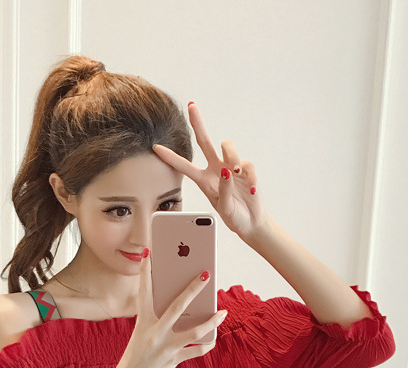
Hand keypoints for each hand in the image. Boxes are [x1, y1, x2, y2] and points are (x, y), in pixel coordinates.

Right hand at [115, 256, 226, 367]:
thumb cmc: (136, 354)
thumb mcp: (141, 333)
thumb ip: (157, 320)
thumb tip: (181, 308)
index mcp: (143, 321)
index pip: (144, 292)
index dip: (146, 273)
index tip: (149, 255)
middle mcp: (154, 332)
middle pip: (178, 306)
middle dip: (193, 289)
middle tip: (206, 274)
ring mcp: (165, 346)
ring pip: (194, 331)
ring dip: (211, 321)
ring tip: (223, 313)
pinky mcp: (173, 360)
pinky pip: (195, 351)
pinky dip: (206, 345)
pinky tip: (213, 339)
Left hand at [153, 102, 266, 239]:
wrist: (251, 221)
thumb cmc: (233, 215)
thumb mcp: (224, 208)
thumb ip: (224, 189)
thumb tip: (228, 170)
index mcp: (203, 181)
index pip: (184, 166)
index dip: (171, 157)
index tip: (156, 148)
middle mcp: (215, 169)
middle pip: (204, 141)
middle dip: (198, 122)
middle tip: (191, 106)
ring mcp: (231, 167)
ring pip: (227, 146)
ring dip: (232, 155)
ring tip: (237, 173)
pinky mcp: (246, 169)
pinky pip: (247, 164)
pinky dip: (249, 176)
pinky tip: (250, 187)